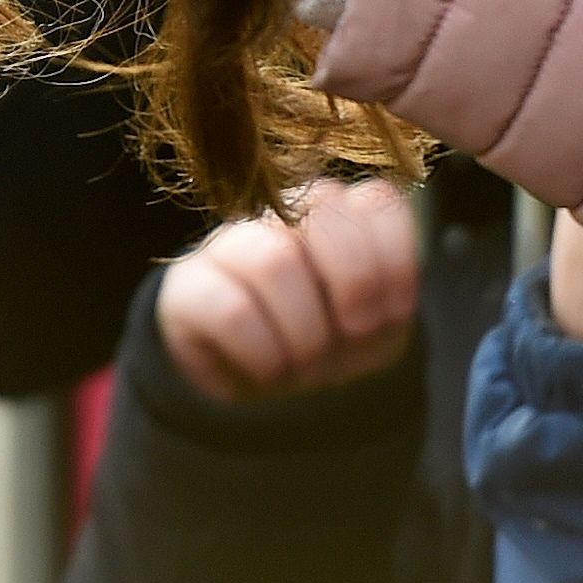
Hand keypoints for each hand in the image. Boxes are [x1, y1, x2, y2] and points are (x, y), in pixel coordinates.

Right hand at [154, 179, 419, 403]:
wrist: (262, 382)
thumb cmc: (329, 342)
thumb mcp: (376, 324)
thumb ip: (385, 289)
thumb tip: (367, 293)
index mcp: (335, 210)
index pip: (375, 200)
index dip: (394, 264)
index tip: (390, 315)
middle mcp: (280, 212)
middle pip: (324, 206)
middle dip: (354, 286)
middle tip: (353, 335)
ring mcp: (228, 241)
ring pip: (275, 259)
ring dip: (305, 330)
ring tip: (306, 364)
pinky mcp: (188, 285)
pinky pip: (231, 311)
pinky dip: (264, 353)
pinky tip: (269, 370)